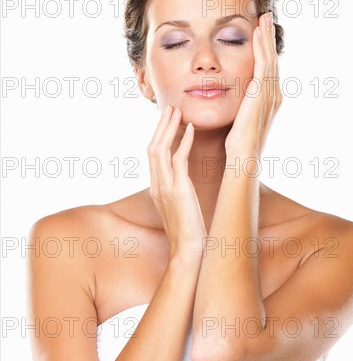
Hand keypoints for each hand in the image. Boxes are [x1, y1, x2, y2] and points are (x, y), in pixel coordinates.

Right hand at [147, 105, 206, 260]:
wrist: (187, 252)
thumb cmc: (188, 233)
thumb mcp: (180, 208)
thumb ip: (178, 192)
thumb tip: (185, 184)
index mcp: (156, 188)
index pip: (153, 155)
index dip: (159, 136)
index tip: (167, 121)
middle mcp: (157, 185)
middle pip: (152, 148)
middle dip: (160, 126)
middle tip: (170, 108)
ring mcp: (165, 187)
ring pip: (160, 150)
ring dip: (168, 128)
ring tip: (177, 111)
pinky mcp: (178, 191)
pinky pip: (179, 160)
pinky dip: (184, 142)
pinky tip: (191, 129)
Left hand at [224, 12, 282, 156]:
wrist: (243, 156)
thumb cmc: (238, 146)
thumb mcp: (242, 121)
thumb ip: (242, 108)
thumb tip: (235, 102)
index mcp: (269, 100)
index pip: (268, 70)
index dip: (266, 51)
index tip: (261, 34)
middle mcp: (273, 94)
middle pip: (272, 59)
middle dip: (269, 38)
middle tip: (267, 18)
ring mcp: (269, 93)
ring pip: (269, 58)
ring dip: (266, 36)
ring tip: (264, 18)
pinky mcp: (260, 92)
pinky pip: (261, 63)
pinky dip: (260, 46)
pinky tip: (256, 32)